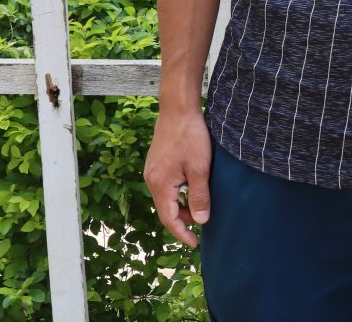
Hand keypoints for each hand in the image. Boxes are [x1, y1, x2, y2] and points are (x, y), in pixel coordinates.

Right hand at [143, 109, 211, 247]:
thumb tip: (200, 221)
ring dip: (181, 205)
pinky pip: (165, 185)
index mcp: (160, 185)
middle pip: (166, 209)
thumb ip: (199, 195)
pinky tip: (190, 187)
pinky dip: (177, 192)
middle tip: (201, 222)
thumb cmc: (190, 135)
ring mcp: (152, 170)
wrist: (178, 107)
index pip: (169, 219)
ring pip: (166, 197)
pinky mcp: (156, 161)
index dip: (181, 233)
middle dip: (182, 219)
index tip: (194, 243)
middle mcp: (151, 179)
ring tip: (199, 205)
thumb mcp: (200, 167)